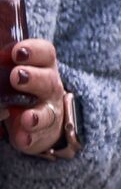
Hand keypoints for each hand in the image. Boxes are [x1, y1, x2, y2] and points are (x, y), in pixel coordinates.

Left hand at [6, 39, 70, 157]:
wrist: (40, 117)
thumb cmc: (23, 87)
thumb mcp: (16, 69)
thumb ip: (4, 63)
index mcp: (43, 66)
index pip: (45, 54)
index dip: (33, 51)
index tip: (17, 52)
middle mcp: (49, 87)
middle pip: (47, 81)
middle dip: (33, 78)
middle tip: (17, 76)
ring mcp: (48, 111)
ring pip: (47, 112)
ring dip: (36, 115)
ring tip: (28, 118)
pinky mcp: (41, 132)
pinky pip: (38, 136)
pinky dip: (31, 137)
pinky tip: (24, 137)